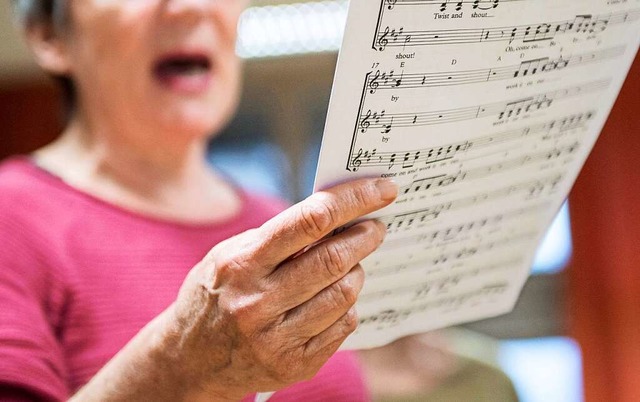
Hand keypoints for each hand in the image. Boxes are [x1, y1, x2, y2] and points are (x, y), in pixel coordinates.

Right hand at [163, 178, 397, 399]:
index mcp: (242, 264)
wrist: (189, 361)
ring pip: (343, 295)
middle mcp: (258, 302)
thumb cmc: (214, 295)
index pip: (309, 220)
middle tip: (375, 228)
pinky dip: (346, 306)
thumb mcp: (229, 256)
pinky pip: (342, 326)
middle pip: (334, 260)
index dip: (354, 200)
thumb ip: (276, 237)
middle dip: (365, 237)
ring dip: (356, 272)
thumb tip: (335, 215)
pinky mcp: (293, 366)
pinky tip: (334, 297)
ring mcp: (276, 339)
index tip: (382, 189)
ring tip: (351, 263)